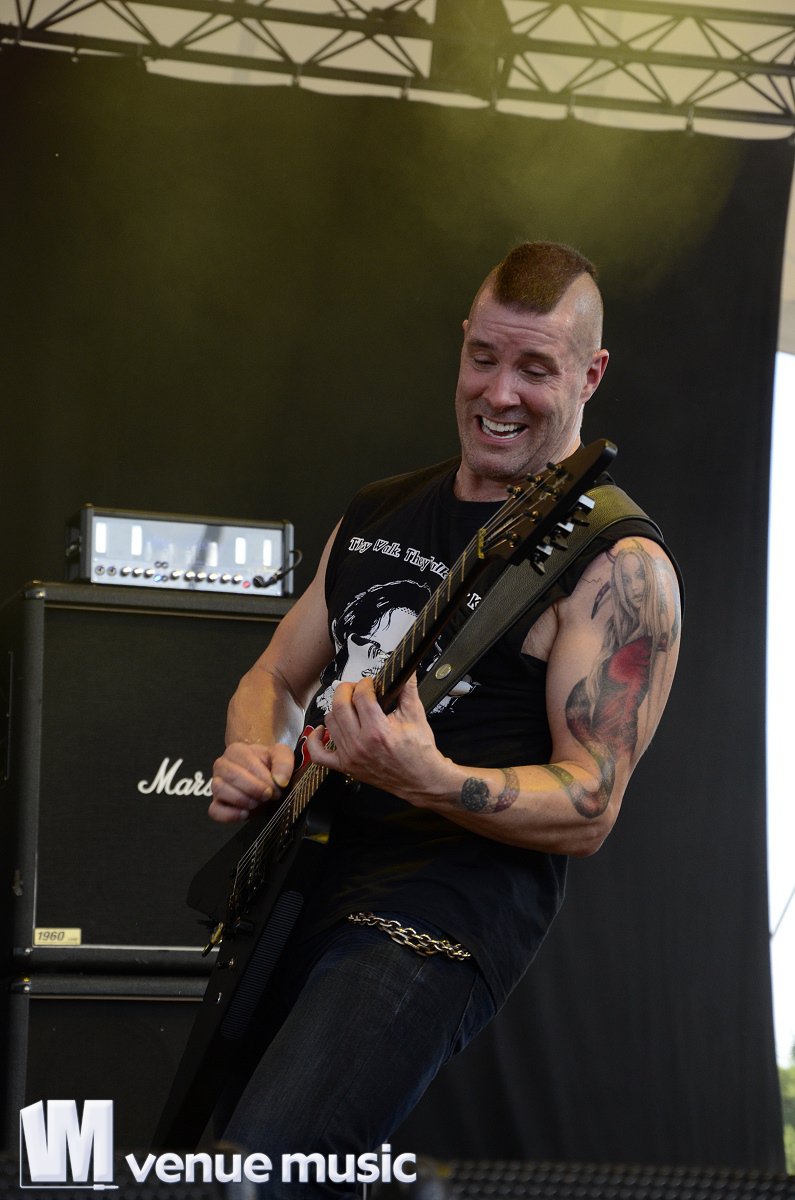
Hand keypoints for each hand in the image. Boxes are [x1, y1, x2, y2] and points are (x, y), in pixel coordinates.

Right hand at [209, 741, 293, 823]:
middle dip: (254, 789)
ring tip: (257, 802)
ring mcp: (216, 784)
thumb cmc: (268, 764)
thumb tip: (280, 780)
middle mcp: (222, 766)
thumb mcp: (281, 756)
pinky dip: (230, 814)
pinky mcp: (216, 804)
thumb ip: (283, 763)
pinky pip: (215, 811)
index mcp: (236, 751)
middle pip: (231, 776)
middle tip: (268, 796)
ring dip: (242, 799)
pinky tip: (245, 813)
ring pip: (220, 790)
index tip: (277, 787)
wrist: (262, 777)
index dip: (264, 778)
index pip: (247, 764)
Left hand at [305, 674, 455, 807]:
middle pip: (340, 705)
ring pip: (330, 721)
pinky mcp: (345, 766)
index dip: (366, 683)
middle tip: (358, 689)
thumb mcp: (416, 716)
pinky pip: (318, 754)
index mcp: (378, 731)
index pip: (361, 696)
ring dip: (337, 708)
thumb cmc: (419, 751)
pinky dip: (315, 739)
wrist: (420, 780)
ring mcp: (350, 756)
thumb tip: (406, 669)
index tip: (371, 684)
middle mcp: (360, 744)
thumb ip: (408, 689)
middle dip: (347, 690)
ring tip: (350, 706)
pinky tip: (325, 729)